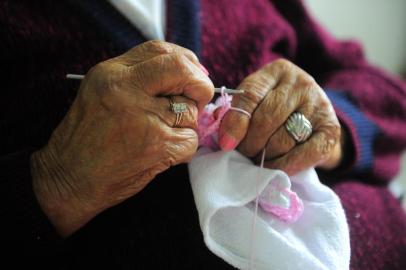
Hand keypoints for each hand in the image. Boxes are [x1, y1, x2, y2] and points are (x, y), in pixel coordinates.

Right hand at [31, 41, 213, 236]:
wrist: (70, 176)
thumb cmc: (88, 136)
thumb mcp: (102, 91)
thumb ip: (139, 76)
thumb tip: (189, 71)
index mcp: (112, 73)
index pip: (160, 50)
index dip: (185, 61)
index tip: (192, 75)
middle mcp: (127, 90)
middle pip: (182, 70)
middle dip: (199, 84)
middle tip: (197, 100)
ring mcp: (144, 118)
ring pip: (191, 111)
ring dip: (185, 125)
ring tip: (161, 135)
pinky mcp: (158, 145)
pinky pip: (191, 140)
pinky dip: (183, 148)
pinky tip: (162, 153)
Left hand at [218, 59, 341, 174]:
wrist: (312, 116)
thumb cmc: (275, 108)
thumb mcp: (257, 100)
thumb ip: (239, 111)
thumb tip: (225, 138)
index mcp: (277, 71)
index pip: (251, 95)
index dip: (235, 121)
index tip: (226, 144)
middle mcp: (301, 84)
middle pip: (266, 119)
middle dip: (249, 144)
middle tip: (243, 155)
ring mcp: (320, 106)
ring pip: (282, 139)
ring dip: (264, 157)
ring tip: (257, 160)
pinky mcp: (331, 130)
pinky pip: (305, 154)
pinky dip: (285, 165)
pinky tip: (274, 169)